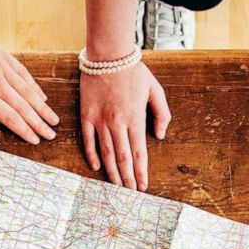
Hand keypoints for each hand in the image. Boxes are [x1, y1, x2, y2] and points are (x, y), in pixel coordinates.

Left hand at [0, 23, 58, 144]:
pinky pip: (23, 73)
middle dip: (39, 123)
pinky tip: (41, 97)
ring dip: (42, 106)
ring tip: (53, 118)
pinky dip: (34, 86)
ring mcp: (1, 67)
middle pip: (23, 107)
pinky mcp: (3, 55)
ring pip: (27, 91)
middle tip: (52, 134)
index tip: (36, 140)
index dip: (25, 130)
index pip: (10, 118)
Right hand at [80, 62, 170, 191]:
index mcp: (135, 118)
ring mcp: (100, 120)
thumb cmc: (133, 71)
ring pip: (107, 153)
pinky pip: (89, 140)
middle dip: (128, 178)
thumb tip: (160, 135)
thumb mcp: (155, 90)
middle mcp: (117, 123)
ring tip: (117, 187)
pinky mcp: (87, 115)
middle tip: (131, 193)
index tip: (143, 185)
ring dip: (112, 172)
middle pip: (123, 157)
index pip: (139, 152)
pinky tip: (97, 167)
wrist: (108, 55)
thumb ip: (161, 114)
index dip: (141, 171)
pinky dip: (92, 155)